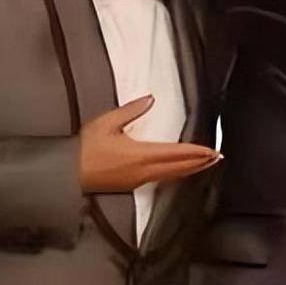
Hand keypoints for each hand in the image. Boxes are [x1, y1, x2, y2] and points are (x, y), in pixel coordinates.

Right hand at [80, 96, 220, 192]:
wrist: (68, 172)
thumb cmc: (85, 148)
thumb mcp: (108, 122)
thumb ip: (132, 111)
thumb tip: (150, 99)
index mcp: (141, 155)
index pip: (177, 153)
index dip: (196, 152)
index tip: (212, 150)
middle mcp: (144, 171)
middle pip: (179, 167)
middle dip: (200, 162)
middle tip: (217, 158)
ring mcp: (139, 180)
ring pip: (172, 175)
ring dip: (190, 169)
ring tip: (205, 165)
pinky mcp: (133, 185)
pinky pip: (162, 179)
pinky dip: (177, 174)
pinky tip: (180, 172)